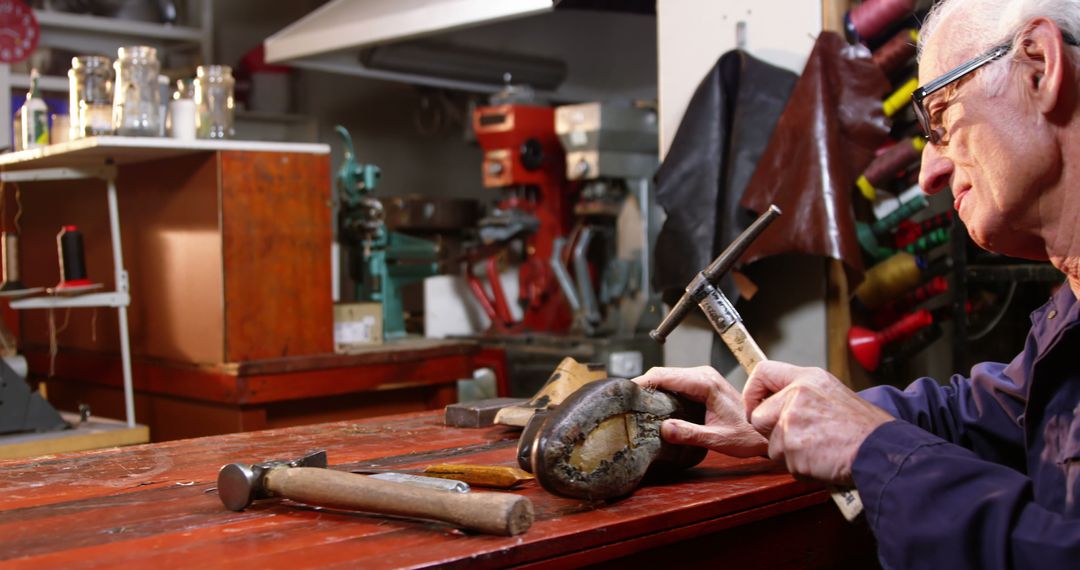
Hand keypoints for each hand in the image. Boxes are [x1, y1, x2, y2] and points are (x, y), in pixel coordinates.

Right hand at [633, 366, 767, 457]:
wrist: (763, 428)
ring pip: (669, 376)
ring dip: (652, 386)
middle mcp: (703, 374)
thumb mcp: (718, 439)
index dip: (643, 382)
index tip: (625, 392)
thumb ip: (690, 434)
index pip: (665, 375)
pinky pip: (676, 381)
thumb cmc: (747, 434)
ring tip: (635, 402)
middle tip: (625, 400)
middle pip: (663, 372)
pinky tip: (653, 402)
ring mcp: (703, 376)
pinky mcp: (702, 382)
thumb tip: (664, 429)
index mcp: (705, 384)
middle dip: (643, 384)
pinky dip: (662, 389)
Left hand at [743, 361, 892, 485]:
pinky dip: (802, 467)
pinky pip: (786, 464)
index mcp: (807, 379)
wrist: (882, 449)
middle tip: (801, 438)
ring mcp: (792, 423)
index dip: (752, 392)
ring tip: (820, 448)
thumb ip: (802, 395)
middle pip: (759, 417)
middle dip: (773, 432)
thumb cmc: (863, 427)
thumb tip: (776, 404)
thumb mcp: (832, 393)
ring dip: (790, 453)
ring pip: (772, 445)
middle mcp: (796, 396)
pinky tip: (823, 460)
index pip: (762, 372)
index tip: (756, 406)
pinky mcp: (793, 448)